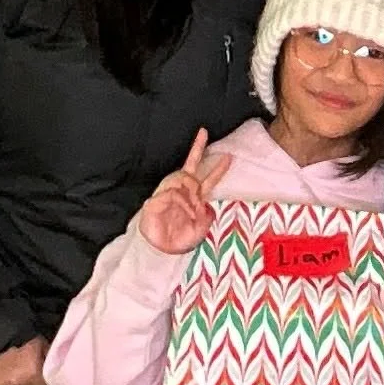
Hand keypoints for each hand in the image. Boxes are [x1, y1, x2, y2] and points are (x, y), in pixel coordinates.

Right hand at [138, 129, 231, 254]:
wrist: (163, 251)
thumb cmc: (180, 239)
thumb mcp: (202, 228)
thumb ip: (207, 214)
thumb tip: (205, 203)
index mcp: (194, 198)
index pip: (207, 180)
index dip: (218, 169)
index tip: (228, 156)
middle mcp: (181, 192)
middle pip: (189, 165)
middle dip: (197, 147)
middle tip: (204, 133)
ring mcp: (167, 194)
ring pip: (181, 177)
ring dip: (192, 190)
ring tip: (195, 205)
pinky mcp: (155, 201)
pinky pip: (173, 193)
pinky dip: (184, 203)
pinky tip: (188, 212)